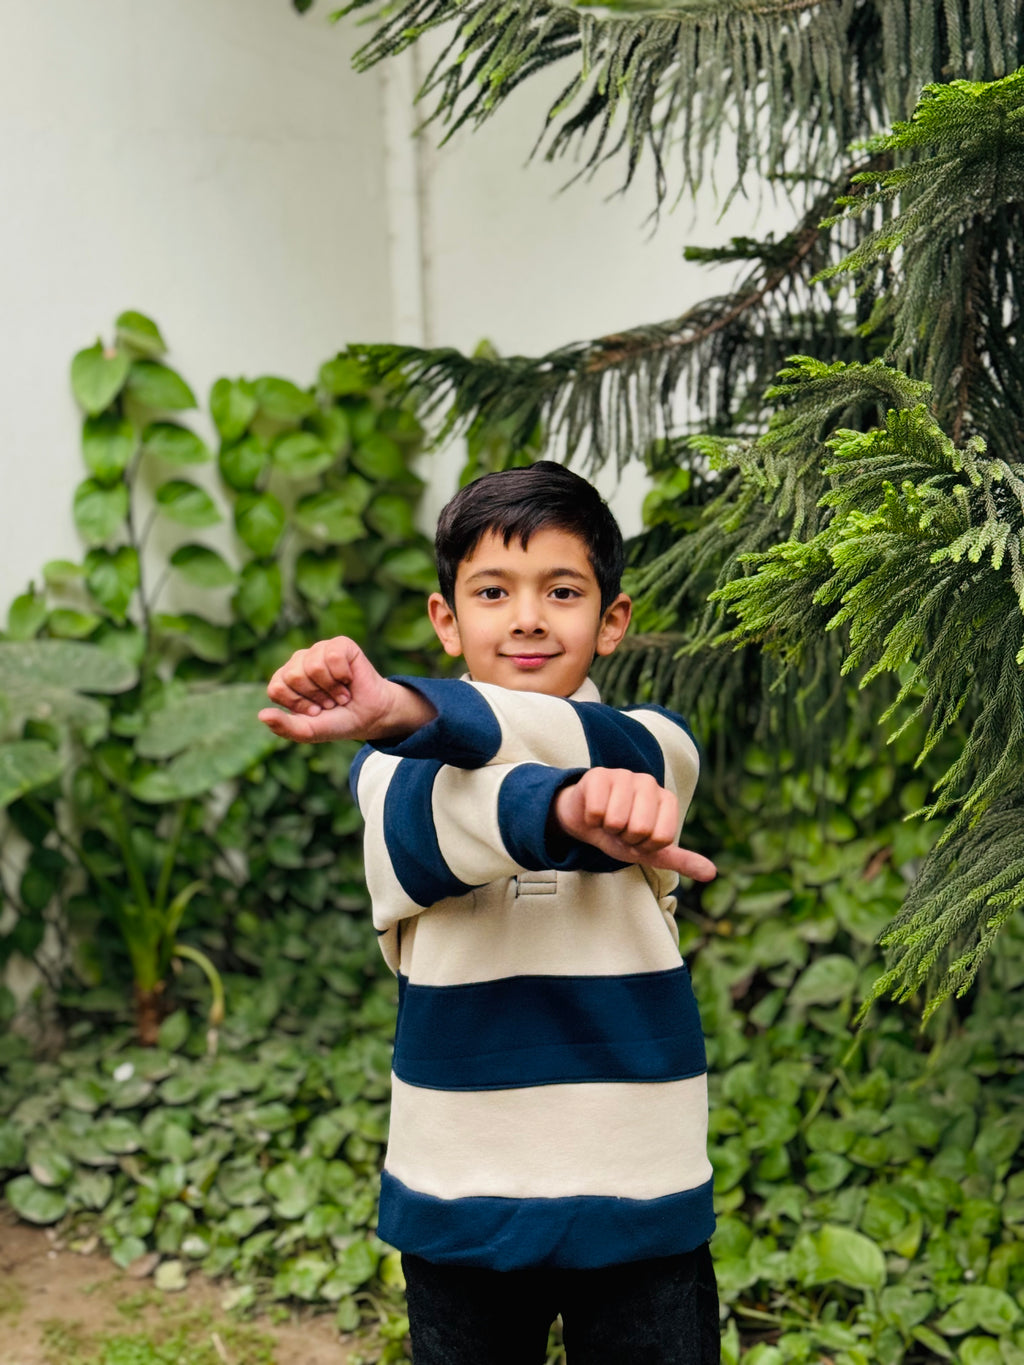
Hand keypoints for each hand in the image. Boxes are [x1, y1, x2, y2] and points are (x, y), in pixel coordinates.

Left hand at [257, 636, 434, 743]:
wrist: (370, 716)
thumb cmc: (337, 721)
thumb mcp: (308, 731)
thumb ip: (284, 727)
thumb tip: (261, 715)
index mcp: (285, 680)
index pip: (277, 688)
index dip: (298, 704)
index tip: (315, 712)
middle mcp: (299, 662)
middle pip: (293, 676)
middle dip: (316, 696)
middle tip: (330, 702)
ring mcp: (319, 650)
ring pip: (313, 666)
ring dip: (331, 688)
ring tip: (340, 694)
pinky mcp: (340, 644)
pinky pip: (333, 656)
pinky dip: (343, 675)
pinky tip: (348, 679)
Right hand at [552, 768, 716, 880]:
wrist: (586, 821)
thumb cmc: (621, 835)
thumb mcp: (651, 851)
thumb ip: (681, 860)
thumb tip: (711, 873)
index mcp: (667, 799)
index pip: (661, 838)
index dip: (644, 846)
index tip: (638, 839)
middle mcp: (649, 783)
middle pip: (640, 828)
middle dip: (625, 838)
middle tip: (620, 830)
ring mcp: (624, 775)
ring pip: (616, 820)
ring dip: (607, 829)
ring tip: (607, 821)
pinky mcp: (598, 775)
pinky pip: (597, 811)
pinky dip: (591, 820)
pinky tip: (593, 813)